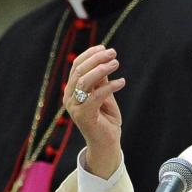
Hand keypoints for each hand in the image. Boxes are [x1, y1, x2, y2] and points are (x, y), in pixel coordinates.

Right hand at [64, 45, 124, 178]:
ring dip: (101, 69)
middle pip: (80, 71)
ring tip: (116, 63)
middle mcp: (69, 98)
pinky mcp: (84, 116)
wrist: (106, 144)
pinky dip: (110, 86)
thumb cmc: (105, 119)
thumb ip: (101, 80)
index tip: (104, 48)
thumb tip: (103, 60)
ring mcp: (75, 107)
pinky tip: (122, 82)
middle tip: (113, 53)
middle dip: (97, 59)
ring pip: (84, 81)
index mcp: (72, 90)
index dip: (89, 54)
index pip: (76, 66)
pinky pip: (96, 96)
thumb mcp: (104, 95)